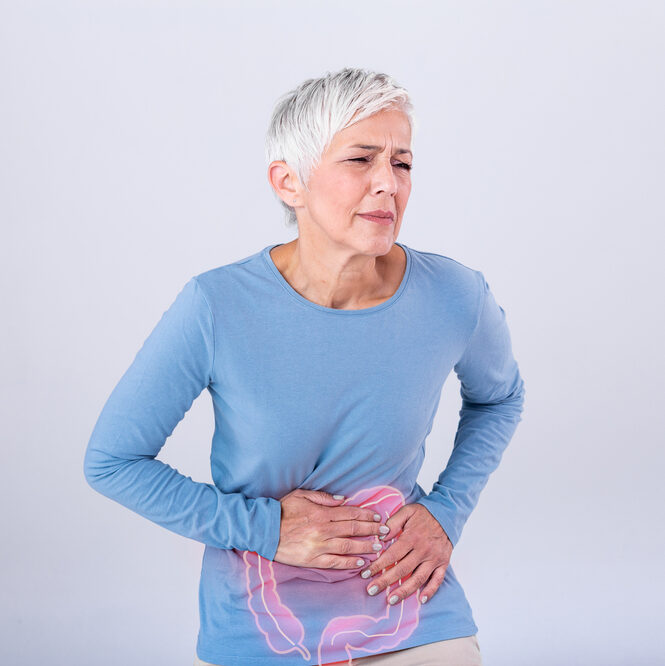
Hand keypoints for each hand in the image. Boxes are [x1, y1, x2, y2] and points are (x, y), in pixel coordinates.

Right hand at [274, 488, 388, 569]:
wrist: (264, 529)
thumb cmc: (282, 510)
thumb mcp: (301, 495)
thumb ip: (323, 497)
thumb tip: (343, 500)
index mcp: (322, 512)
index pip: (351, 513)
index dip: (367, 514)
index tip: (378, 517)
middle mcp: (323, 529)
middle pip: (353, 529)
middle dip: (372, 530)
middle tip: (385, 532)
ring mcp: (318, 546)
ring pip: (348, 546)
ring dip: (365, 547)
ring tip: (379, 548)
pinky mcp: (312, 559)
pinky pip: (335, 562)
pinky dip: (349, 563)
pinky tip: (360, 563)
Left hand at [358, 503, 451, 604]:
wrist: (447, 514)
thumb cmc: (424, 513)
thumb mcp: (406, 511)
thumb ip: (393, 523)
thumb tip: (380, 537)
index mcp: (412, 537)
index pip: (392, 555)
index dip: (378, 565)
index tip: (365, 574)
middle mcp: (423, 550)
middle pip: (402, 570)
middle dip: (385, 581)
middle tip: (371, 590)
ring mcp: (434, 558)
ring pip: (418, 578)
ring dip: (404, 591)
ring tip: (391, 600)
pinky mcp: (444, 563)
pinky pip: (438, 580)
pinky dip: (431, 591)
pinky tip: (421, 600)